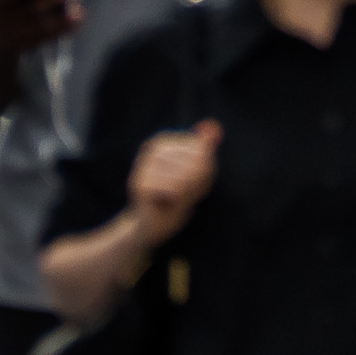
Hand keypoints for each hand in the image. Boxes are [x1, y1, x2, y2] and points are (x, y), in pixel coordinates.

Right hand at [0, 0, 82, 54]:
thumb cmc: (3, 3)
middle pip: (28, 11)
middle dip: (51, 1)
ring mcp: (11, 36)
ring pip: (40, 27)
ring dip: (61, 19)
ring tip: (77, 10)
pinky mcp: (25, 46)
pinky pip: (47, 38)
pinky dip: (63, 29)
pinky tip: (77, 21)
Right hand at [128, 120, 222, 248]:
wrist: (150, 227)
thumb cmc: (176, 198)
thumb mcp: (198, 173)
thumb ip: (206, 150)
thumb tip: (214, 127)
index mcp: (165, 140)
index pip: (202, 150)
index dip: (205, 170)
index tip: (192, 181)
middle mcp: (152, 147)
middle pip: (197, 162)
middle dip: (197, 183)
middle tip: (182, 192)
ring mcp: (144, 165)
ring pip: (187, 176)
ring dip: (187, 193)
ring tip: (173, 198)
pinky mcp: (141, 183)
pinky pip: (176, 189)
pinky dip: (177, 200)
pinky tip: (165, 203)